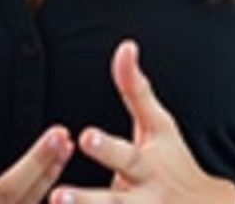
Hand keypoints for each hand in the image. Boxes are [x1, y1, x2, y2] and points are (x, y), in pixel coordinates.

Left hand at [50, 40, 234, 203]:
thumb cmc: (177, 165)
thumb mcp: (160, 127)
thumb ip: (135, 90)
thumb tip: (124, 46)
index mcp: (147, 169)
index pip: (125, 156)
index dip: (105, 147)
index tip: (84, 135)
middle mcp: (143, 200)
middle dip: (86, 202)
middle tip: (58, 196)